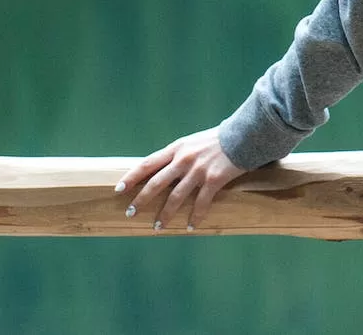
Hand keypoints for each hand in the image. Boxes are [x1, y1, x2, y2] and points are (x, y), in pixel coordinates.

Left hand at [116, 127, 249, 231]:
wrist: (243, 135)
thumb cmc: (217, 140)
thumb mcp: (192, 142)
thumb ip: (178, 155)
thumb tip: (161, 170)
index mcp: (176, 148)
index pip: (147, 164)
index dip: (131, 177)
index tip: (119, 189)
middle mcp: (183, 160)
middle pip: (156, 183)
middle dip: (141, 200)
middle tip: (130, 213)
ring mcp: (198, 171)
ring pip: (175, 197)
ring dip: (165, 214)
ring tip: (158, 227)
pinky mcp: (213, 180)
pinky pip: (201, 203)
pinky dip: (195, 216)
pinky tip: (190, 226)